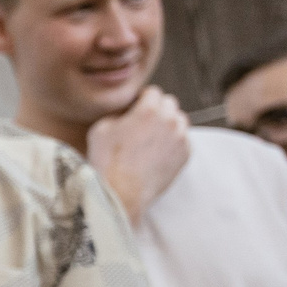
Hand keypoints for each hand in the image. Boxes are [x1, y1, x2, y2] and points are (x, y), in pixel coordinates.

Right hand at [85, 87, 190, 223]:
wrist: (121, 194)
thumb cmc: (107, 161)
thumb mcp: (101, 128)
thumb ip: (118, 113)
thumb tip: (127, 114)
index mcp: (150, 110)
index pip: (153, 92)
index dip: (142, 98)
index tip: (134, 107)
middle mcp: (170, 121)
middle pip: (170, 104)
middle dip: (157, 109)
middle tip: (143, 123)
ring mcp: (181, 138)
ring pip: (179, 121)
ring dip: (168, 124)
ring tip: (151, 138)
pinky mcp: (186, 155)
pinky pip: (183, 140)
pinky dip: (173, 142)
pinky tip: (156, 153)